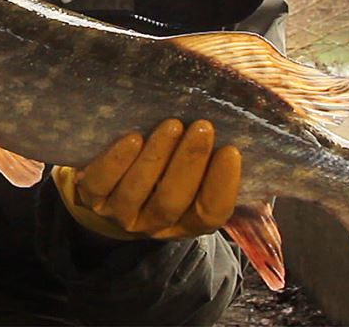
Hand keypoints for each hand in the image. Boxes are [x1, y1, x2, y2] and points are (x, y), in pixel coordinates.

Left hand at [53, 119, 240, 239]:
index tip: (231, 150)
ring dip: (157, 157)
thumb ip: (224, 162)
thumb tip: (258, 135)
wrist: (112, 180)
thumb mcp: (201, 170)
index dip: (223, 185)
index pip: (210, 213)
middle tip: (203, 127)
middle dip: (190, 163)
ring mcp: (120, 213)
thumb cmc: (169, 166)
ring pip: (138, 191)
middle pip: (173, 202)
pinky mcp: (90, 196)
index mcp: (188, 221)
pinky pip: (101, 182)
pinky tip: (133, 138)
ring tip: (171, 125)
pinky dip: (117, 161)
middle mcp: (154, 223)